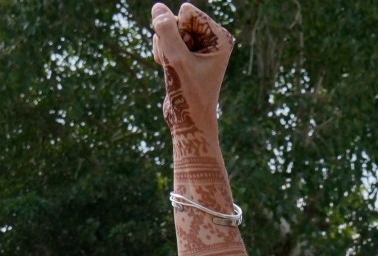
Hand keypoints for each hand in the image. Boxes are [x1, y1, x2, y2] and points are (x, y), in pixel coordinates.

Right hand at [150, 3, 234, 133]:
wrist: (189, 122)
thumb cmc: (189, 94)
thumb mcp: (177, 61)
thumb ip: (167, 31)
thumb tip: (158, 7)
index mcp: (220, 37)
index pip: (187, 12)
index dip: (180, 33)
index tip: (188, 57)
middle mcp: (211, 38)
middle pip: (177, 19)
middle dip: (171, 40)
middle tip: (180, 65)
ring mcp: (197, 45)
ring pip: (167, 29)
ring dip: (164, 48)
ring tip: (175, 69)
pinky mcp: (185, 52)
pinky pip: (163, 39)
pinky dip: (162, 54)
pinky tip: (169, 70)